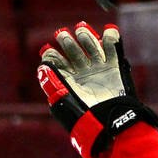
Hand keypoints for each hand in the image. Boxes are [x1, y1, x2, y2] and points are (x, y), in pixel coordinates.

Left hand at [37, 21, 157, 157]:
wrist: (113, 125)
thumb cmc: (87, 119)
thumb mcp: (65, 105)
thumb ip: (53, 85)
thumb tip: (42, 66)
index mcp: (68, 80)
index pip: (56, 61)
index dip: (52, 54)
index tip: (50, 52)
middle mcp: (82, 72)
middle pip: (72, 48)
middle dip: (66, 40)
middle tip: (63, 36)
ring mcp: (98, 67)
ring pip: (89, 43)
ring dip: (85, 35)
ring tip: (82, 32)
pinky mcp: (114, 66)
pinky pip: (111, 45)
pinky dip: (109, 36)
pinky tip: (108, 34)